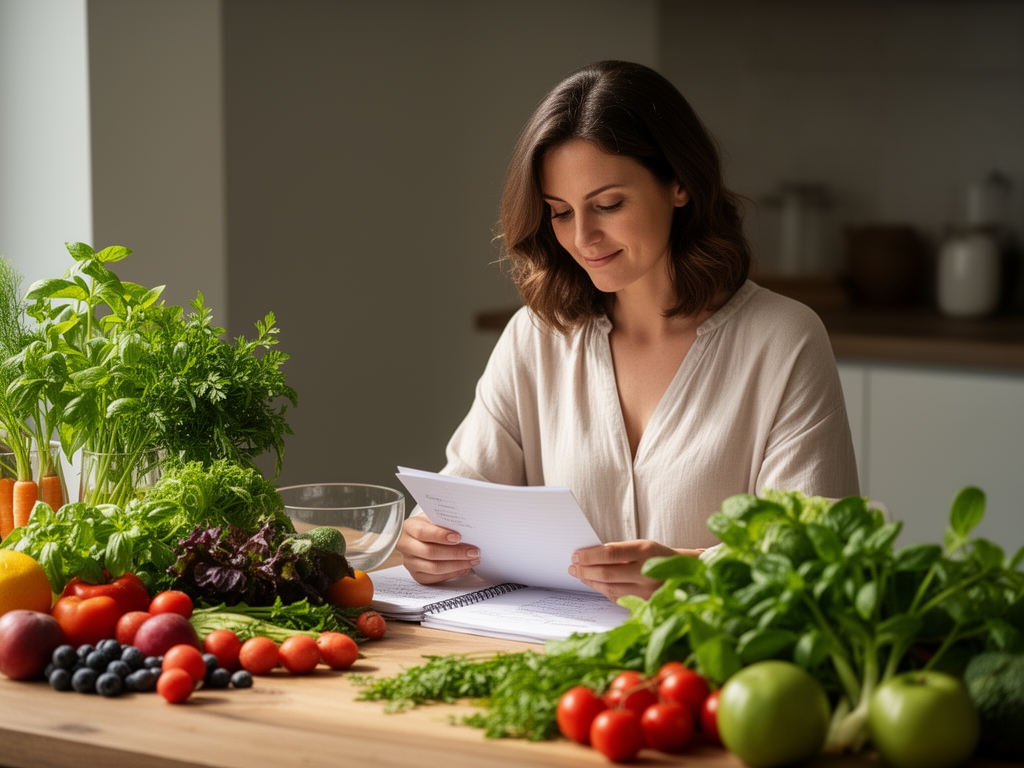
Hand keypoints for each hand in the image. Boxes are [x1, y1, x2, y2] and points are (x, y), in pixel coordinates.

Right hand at [396, 515, 480, 584]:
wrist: (422, 536)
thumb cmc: (432, 526)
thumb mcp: (435, 518)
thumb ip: (446, 522)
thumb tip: (467, 528)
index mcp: (409, 527)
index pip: (422, 532)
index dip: (440, 535)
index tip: (458, 537)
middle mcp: (406, 546)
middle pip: (430, 552)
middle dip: (455, 553)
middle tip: (473, 551)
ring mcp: (410, 562)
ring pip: (434, 568)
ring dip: (457, 565)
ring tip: (473, 560)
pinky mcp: (417, 575)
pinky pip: (436, 578)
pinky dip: (452, 573)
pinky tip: (464, 567)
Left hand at [568, 540, 704, 601]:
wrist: (689, 573)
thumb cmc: (660, 556)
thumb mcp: (643, 545)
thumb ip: (619, 551)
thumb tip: (589, 556)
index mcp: (647, 551)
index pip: (611, 553)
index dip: (590, 555)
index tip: (576, 555)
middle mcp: (648, 572)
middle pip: (608, 573)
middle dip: (585, 570)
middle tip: (572, 566)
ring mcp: (648, 591)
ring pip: (610, 589)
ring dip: (591, 581)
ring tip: (579, 574)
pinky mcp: (647, 606)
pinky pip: (618, 599)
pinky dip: (603, 591)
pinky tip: (594, 584)